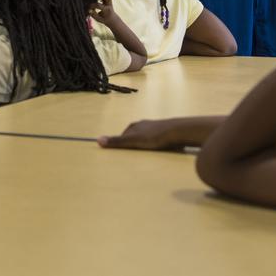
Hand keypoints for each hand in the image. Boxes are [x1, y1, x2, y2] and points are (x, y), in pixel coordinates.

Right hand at [90, 0, 115, 23]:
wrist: (112, 18)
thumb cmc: (104, 19)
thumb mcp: (99, 19)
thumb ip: (94, 15)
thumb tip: (89, 10)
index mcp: (106, 10)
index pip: (100, 6)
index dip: (93, 5)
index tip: (89, 6)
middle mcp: (109, 4)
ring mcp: (111, 0)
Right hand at [98, 118, 215, 150]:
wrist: (177, 131)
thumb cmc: (155, 136)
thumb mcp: (133, 141)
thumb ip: (117, 142)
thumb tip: (97, 140)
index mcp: (136, 125)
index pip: (125, 133)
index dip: (123, 140)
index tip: (122, 149)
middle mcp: (145, 124)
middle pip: (136, 133)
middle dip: (134, 140)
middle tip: (133, 150)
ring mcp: (157, 127)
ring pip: (148, 135)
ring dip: (146, 142)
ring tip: (146, 150)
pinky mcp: (168, 132)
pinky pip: (159, 137)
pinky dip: (157, 142)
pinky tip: (159, 148)